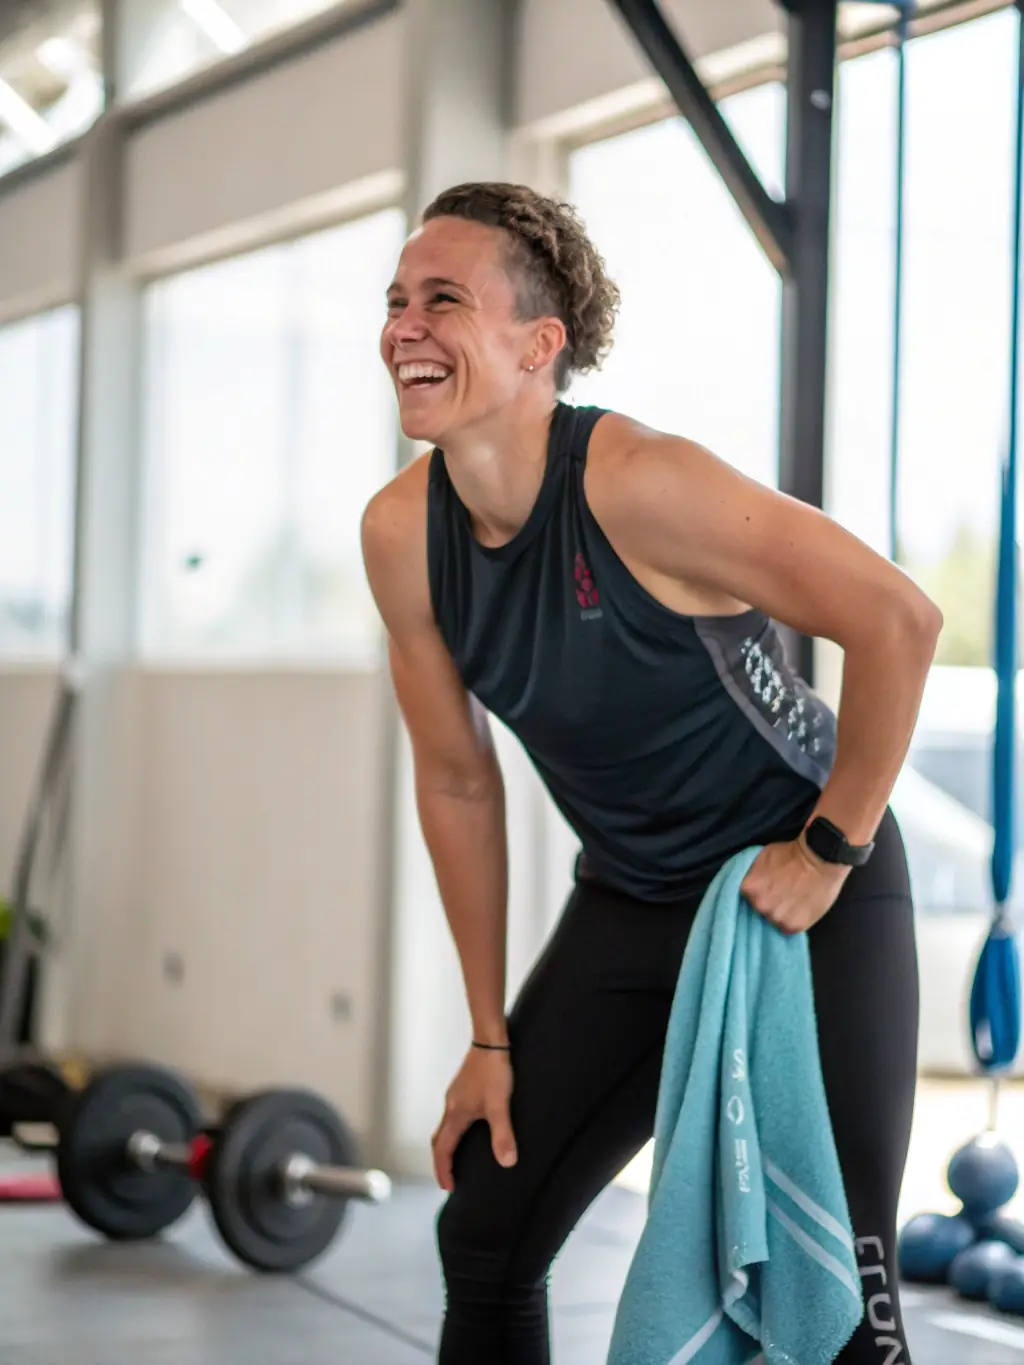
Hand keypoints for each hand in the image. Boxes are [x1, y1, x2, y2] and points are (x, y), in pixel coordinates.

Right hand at [431, 1046, 516, 1192]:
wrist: (489, 1041)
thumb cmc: (492, 1071)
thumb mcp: (499, 1105)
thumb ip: (502, 1134)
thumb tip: (507, 1163)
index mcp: (455, 1115)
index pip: (442, 1149)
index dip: (444, 1170)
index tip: (448, 1187)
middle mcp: (450, 1107)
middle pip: (439, 1140)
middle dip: (441, 1161)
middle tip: (449, 1178)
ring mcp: (455, 1096)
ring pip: (445, 1127)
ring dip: (448, 1146)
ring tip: (459, 1158)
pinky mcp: (463, 1088)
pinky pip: (453, 1116)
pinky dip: (455, 1131)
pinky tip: (471, 1129)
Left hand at [740, 837, 849, 935]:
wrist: (819, 859)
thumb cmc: (791, 853)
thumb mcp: (762, 856)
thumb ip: (753, 874)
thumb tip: (751, 882)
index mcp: (749, 889)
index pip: (747, 895)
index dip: (759, 891)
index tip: (768, 886)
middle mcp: (760, 906)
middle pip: (760, 909)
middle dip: (769, 902)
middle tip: (782, 893)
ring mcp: (777, 918)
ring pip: (774, 920)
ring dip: (782, 913)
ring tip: (794, 900)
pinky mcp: (794, 926)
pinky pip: (788, 928)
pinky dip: (794, 920)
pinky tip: (801, 908)